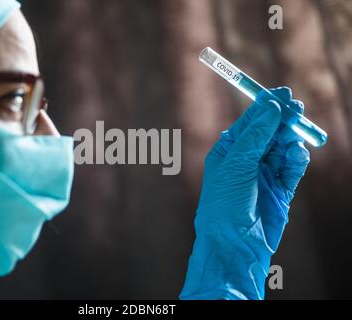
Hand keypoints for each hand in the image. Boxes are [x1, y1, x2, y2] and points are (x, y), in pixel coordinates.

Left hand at [180, 87, 309, 299]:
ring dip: (290, 139)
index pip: (249, 123)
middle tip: (295, 109)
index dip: (265, 108)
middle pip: (269, 133)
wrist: (233, 244)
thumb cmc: (224, 204)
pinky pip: (292, 168)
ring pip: (283, 148)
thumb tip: (270, 107)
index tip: (281, 93)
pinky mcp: (281, 190)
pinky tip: (297, 154)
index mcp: (229, 152)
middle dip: (282, 121)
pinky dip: (296, 160)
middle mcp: (246, 161)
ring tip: (296, 132)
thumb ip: (254, 136)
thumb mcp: (236, 165)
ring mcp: (264, 175)